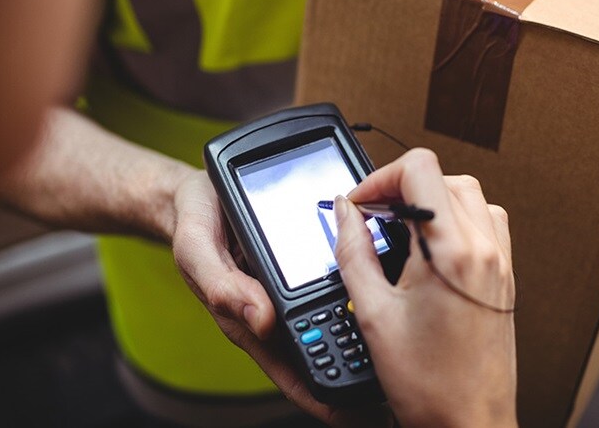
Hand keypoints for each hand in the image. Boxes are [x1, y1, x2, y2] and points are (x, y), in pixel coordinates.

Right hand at [171, 171, 390, 426]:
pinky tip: (386, 288)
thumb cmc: (196, 223)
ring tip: (402, 341)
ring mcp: (292, 292)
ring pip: (334, 319)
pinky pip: (337, 284)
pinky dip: (360, 288)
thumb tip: (261, 320)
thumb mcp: (198, 250)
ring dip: (364, 330)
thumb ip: (223, 285)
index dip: (322, 396)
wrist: (200, 192)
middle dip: (355, 368)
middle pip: (322, 350)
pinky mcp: (305, 268)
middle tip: (393, 381)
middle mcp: (276, 312)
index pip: (291, 371)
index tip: (354, 411)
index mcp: (251, 319)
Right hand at [334, 149, 516, 427]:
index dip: (381, 178)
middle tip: (373, 216)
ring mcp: (500, 262)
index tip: (360, 204)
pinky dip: (455, 220)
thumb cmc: (428, 384)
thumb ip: (353, 252)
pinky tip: (430, 249)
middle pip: (444, 177)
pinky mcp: (505, 277)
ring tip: (400, 231)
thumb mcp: (373, 313)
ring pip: (469, 196)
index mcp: (451, 252)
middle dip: (402, 188)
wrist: (469, 422)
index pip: (420, 170)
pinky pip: (486, 224)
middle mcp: (484, 250)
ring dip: (430, 201)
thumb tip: (343, 212)